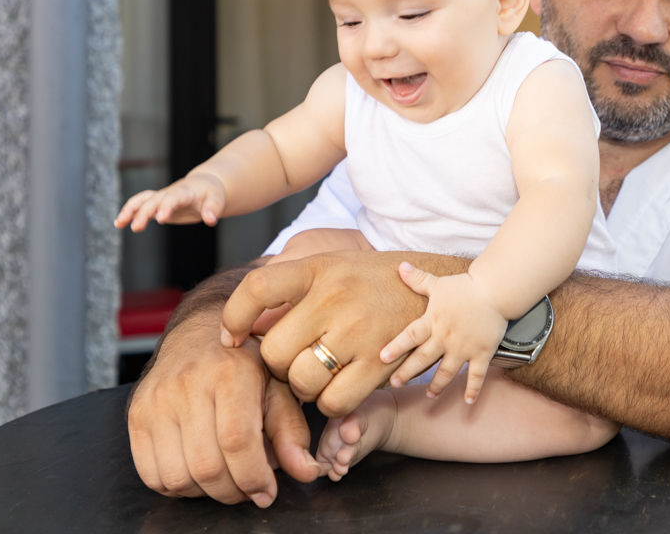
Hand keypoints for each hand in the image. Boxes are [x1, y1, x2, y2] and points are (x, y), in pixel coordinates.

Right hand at [115, 173, 225, 231]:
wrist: (204, 185)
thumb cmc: (211, 193)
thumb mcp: (216, 200)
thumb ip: (213, 209)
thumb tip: (211, 220)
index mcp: (184, 192)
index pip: (173, 197)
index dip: (167, 206)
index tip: (161, 219)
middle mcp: (169, 193)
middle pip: (154, 200)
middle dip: (144, 212)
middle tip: (137, 227)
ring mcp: (161, 198)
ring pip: (142, 200)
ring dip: (130, 210)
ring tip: (120, 223)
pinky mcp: (157, 205)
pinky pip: (140, 206)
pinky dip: (129, 212)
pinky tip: (119, 223)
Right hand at [126, 310, 318, 505]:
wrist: (199, 333)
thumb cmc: (245, 363)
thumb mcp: (278, 388)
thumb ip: (292, 432)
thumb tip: (307, 472)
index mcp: (230, 373)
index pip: (237, 441)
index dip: (254, 477)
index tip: (267, 492)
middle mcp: (188, 385)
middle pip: (207, 466)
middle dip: (233, 491)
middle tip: (248, 488)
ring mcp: (156, 400)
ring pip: (177, 476)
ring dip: (206, 492)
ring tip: (225, 478)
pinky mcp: (136, 414)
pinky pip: (151, 474)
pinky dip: (177, 487)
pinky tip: (197, 473)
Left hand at [220, 250, 469, 416]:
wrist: (438, 291)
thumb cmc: (373, 283)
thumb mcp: (331, 266)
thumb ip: (288, 289)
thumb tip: (243, 327)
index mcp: (318, 269)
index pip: (258, 288)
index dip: (234, 317)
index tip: (231, 337)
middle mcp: (336, 297)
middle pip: (274, 351)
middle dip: (278, 365)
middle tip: (294, 359)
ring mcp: (359, 331)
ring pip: (302, 382)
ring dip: (303, 387)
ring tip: (319, 373)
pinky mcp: (380, 363)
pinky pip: (334, 402)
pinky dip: (330, 403)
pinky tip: (340, 386)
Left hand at [381, 263, 507, 402]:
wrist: (496, 290)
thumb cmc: (465, 287)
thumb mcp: (439, 283)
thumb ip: (419, 280)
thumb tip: (401, 267)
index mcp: (433, 321)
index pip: (410, 335)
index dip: (396, 347)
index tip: (382, 358)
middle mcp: (446, 337)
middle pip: (423, 359)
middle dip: (407, 373)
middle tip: (394, 384)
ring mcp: (464, 348)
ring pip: (447, 371)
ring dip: (437, 385)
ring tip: (429, 395)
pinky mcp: (482, 353)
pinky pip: (477, 375)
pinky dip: (473, 389)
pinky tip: (468, 401)